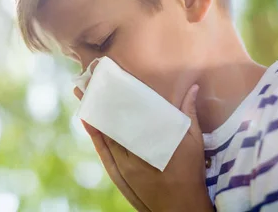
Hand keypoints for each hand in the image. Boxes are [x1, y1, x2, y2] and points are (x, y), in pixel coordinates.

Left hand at [74, 85, 212, 211]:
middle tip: (87, 82)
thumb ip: (189, 114)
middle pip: (115, 120)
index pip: (132, 111)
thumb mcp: (195, 142)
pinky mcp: (120, 173)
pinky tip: (87, 122)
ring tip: (83, 95)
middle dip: (101, 100)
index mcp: (154, 138)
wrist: (180, 208)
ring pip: (106, 134)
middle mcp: (136, 150)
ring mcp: (125, 163)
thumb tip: (192, 88)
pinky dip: (95, 135)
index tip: (109, 78)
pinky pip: (104, 150)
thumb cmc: (191, 174)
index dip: (119, 95)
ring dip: (95, 114)